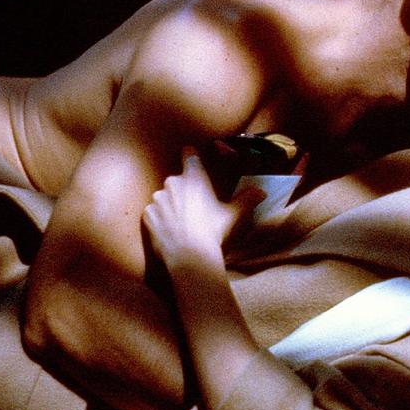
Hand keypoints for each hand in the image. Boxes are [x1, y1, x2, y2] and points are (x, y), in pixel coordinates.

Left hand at [143, 148, 265, 262]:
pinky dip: (160, 218)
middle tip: (195, 206)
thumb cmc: (212, 231)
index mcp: (194, 178)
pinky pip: (153, 211)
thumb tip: (262, 192)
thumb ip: (247, 199)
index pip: (189, 155)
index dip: (190, 155)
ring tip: (182, 221)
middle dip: (184, 190)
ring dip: (171, 204)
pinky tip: (170, 229)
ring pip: (165, 197)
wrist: (189, 255)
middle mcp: (173, 183)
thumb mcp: (233, 215)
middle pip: (178, 180)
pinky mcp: (147, 213)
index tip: (191, 156)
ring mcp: (158, 198)